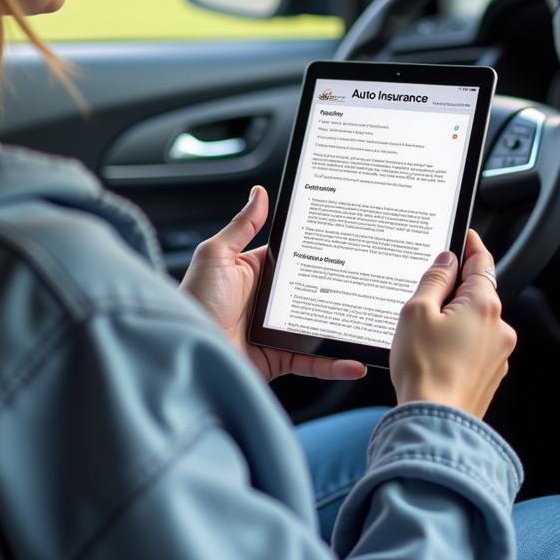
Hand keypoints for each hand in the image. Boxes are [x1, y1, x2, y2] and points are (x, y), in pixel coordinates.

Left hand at [180, 186, 367, 383]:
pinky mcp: (279, 357)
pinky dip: (336, 365)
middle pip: (311, 290)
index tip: (346, 239)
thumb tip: (259, 193)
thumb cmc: (194, 300)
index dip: (316, 250)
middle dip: (339, 286)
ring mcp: (275, 330)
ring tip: (371, 318)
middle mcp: (268, 301)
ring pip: (317, 326)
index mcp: (255, 271)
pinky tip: (357, 364)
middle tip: (371, 278)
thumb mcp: (216, 255)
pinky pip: (312, 362)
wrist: (188, 349)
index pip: (293, 258)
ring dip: (343, 325)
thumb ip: (241, 225)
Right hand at [389, 230, 515, 417]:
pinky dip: (456, 343)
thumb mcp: (416, 312)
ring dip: (453, 320)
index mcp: (484, 306)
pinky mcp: (490, 376)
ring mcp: (498, 355)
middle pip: (476, 294)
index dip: (472, 246)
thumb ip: (433, 281)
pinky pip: (473, 346)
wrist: (434, 423)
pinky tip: (432, 355)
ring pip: (473, 322)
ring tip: (421, 335)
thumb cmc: (424, 369)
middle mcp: (499, 329)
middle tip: (422, 297)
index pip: (482, 263)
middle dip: (452, 290)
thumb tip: (446, 262)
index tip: (467, 235)